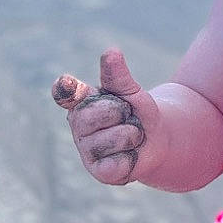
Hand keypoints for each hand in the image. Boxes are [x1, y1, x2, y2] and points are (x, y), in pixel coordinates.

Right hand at [51, 48, 165, 185]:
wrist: (156, 140)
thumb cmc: (138, 111)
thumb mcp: (132, 91)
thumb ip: (119, 76)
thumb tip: (111, 51)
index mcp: (82, 100)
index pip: (67, 94)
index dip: (66, 89)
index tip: (65, 84)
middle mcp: (78, 125)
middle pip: (100, 113)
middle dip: (123, 113)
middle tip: (127, 117)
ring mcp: (86, 149)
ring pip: (114, 138)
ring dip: (133, 135)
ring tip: (131, 136)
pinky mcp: (98, 171)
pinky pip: (117, 162)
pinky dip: (132, 157)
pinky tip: (129, 155)